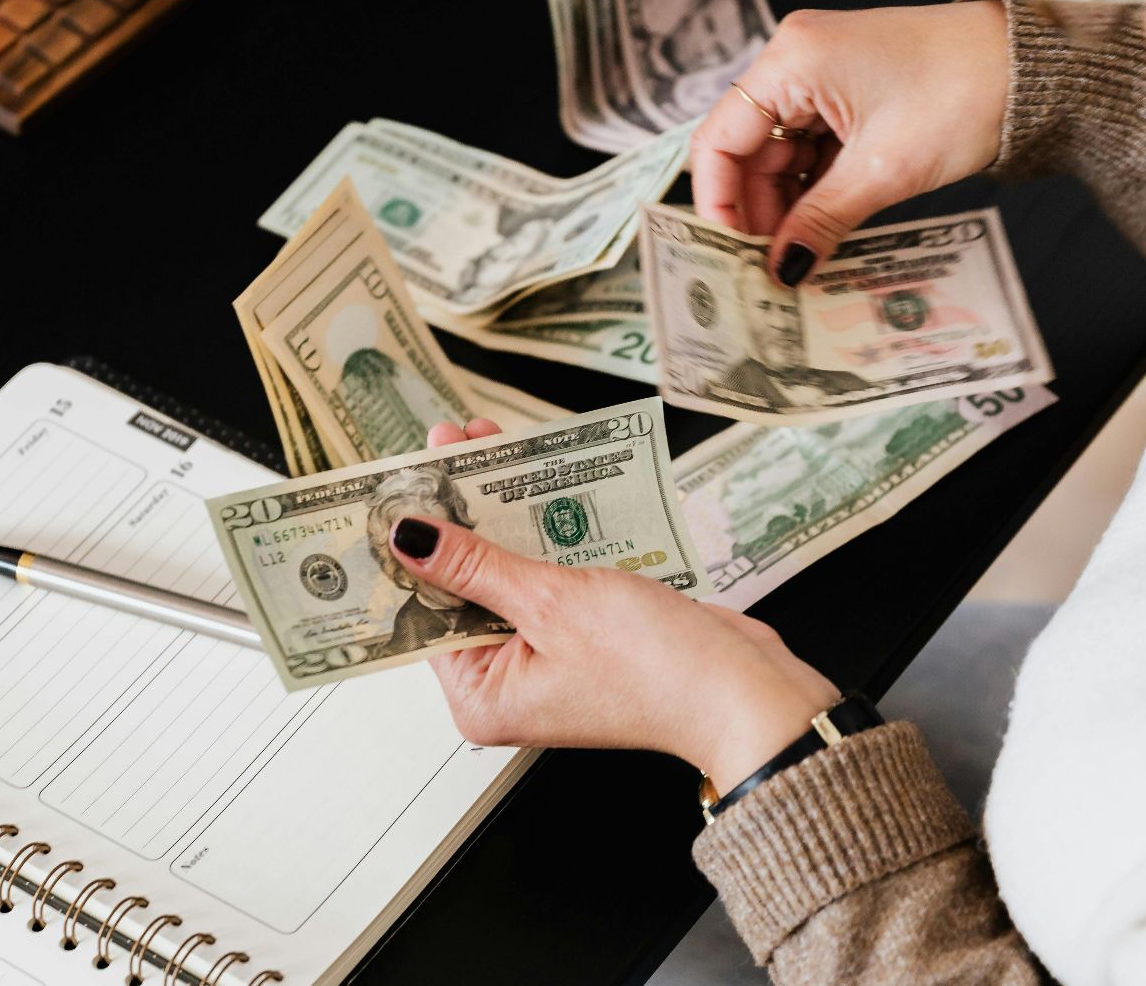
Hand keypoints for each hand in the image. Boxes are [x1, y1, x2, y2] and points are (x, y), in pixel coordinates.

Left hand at [414, 420, 838, 789]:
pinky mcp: (586, 635)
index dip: (412, 541)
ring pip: (506, 573)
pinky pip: (547, 575)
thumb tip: (410, 537)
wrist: (744, 689)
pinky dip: (542, 532)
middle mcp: (508, 684)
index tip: (401, 482)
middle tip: (449, 447)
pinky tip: (533, 482)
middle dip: (457, 515)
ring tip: (487, 446)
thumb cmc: (657, 669)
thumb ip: (476, 565)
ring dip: (499, 513)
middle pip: (461, 586)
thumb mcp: (551, 603)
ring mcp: (548, 659)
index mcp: (483, 698)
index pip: (423, 609)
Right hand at [690, 0, 1010, 284]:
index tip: (731, 252)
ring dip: (790, 205)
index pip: (719, 140)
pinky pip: (812, 147)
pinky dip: (816, 188)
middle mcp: (796, 59)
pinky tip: (824, 227)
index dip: (718, 202)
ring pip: (780, 154)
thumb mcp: (883, 171)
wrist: (1033, 67)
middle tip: (771, 267)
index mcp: (791, 60)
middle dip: (758, 211)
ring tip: (803, 255)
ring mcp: (822, 74)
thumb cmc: (966, 91)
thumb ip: (819, 222)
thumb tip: (781, 269)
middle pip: (746, 150)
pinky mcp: (849, 91)